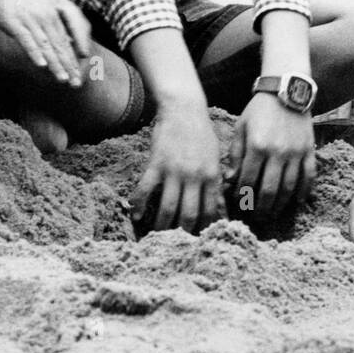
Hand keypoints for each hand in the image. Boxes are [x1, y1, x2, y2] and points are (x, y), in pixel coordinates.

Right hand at [0, 0, 89, 86]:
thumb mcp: (37, 6)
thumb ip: (45, 21)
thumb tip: (49, 36)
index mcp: (52, 16)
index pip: (65, 43)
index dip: (72, 60)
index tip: (77, 75)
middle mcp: (45, 19)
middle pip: (60, 47)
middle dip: (69, 66)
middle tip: (76, 83)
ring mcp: (32, 21)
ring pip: (47, 46)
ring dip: (56, 64)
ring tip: (63, 79)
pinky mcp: (16, 23)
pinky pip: (28, 40)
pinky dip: (35, 53)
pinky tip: (41, 65)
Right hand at [131, 105, 223, 233]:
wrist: (183, 108)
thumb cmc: (201, 131)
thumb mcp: (215, 155)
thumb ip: (215, 178)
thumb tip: (217, 202)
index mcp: (211, 175)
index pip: (210, 210)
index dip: (204, 228)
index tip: (198, 238)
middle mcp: (194, 176)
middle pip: (189, 214)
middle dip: (183, 233)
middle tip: (177, 244)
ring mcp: (174, 171)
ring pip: (168, 207)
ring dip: (161, 225)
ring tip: (156, 236)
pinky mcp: (156, 164)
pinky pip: (146, 189)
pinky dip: (139, 205)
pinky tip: (136, 216)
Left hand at [228, 93, 315, 218]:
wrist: (287, 90)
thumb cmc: (259, 109)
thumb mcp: (242, 127)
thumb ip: (236, 154)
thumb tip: (229, 180)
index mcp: (257, 146)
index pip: (248, 180)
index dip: (243, 196)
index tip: (240, 204)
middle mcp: (278, 151)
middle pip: (269, 189)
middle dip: (262, 208)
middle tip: (257, 218)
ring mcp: (296, 152)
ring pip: (289, 187)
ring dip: (281, 204)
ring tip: (273, 214)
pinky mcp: (309, 150)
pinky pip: (308, 176)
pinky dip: (304, 191)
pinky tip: (298, 202)